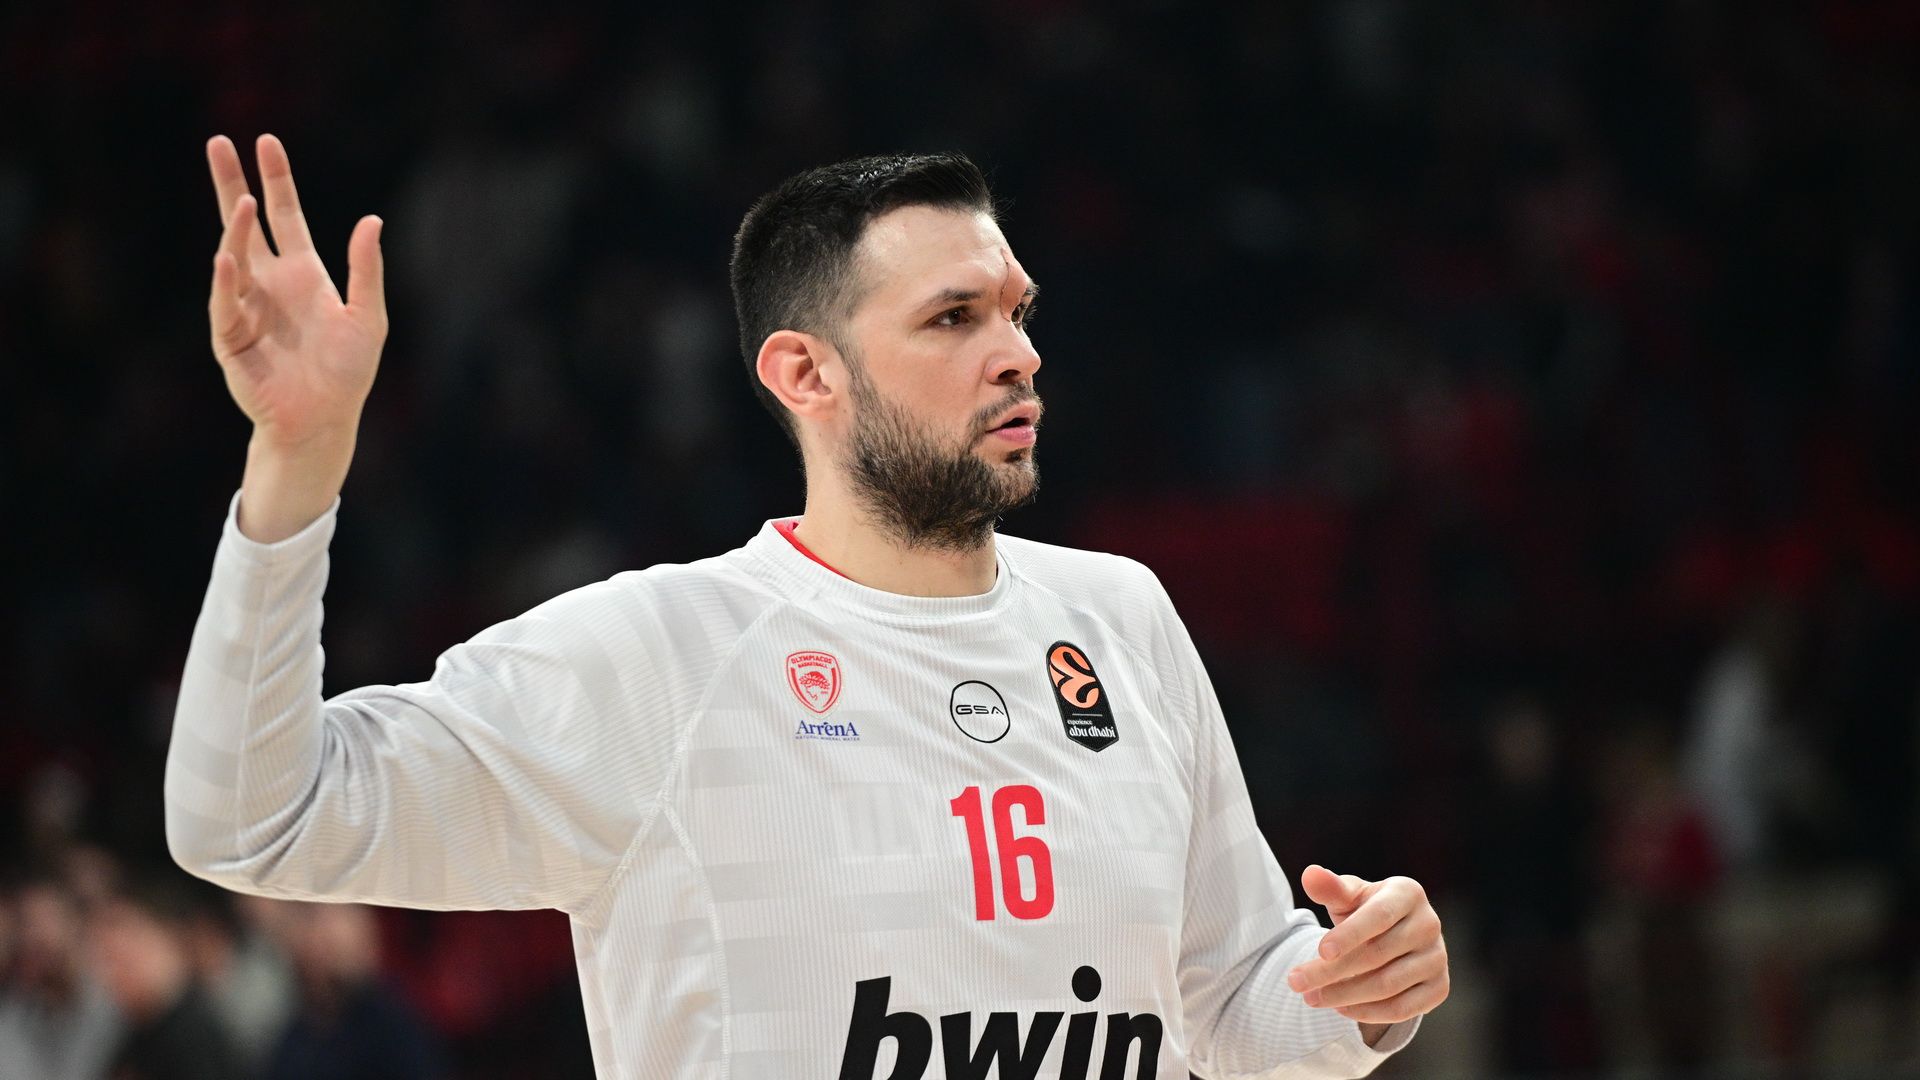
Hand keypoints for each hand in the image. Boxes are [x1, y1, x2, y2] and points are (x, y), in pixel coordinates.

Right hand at [206, 133, 386, 450]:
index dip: (276, 181)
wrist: (323, 421)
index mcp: (303, 274)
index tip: (266, 142)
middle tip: (219, 143)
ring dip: (237, 230)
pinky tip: (228, 258)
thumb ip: (367, 270)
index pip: (286, 216)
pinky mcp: (230, 336)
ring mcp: (246, 307)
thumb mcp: (368, 317)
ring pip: (233, 256)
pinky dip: (226, 281)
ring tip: (245, 201)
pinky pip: (225, 303)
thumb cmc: (347, 374)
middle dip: (233, 184)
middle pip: (247, 223)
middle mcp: (270, 283)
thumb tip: (373, 220)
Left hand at [1286, 865, 1448, 1037]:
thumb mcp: (1348, 896)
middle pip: (1378, 955)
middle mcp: (1429, 924)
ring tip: (1311, 997)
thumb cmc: (1364, 911)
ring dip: (1344, 996)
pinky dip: (1368, 1012)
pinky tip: (1340, 1008)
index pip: (1379, 916)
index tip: (1320, 951)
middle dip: (1331, 972)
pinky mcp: (1439, 988)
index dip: (1349, 935)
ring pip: (1387, 986)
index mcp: (1408, 893)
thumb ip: (1330, 888)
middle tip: (1296, 983)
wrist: (1395, 936)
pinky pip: (1402, 1009)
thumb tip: (1310, 875)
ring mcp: (1437, 958)